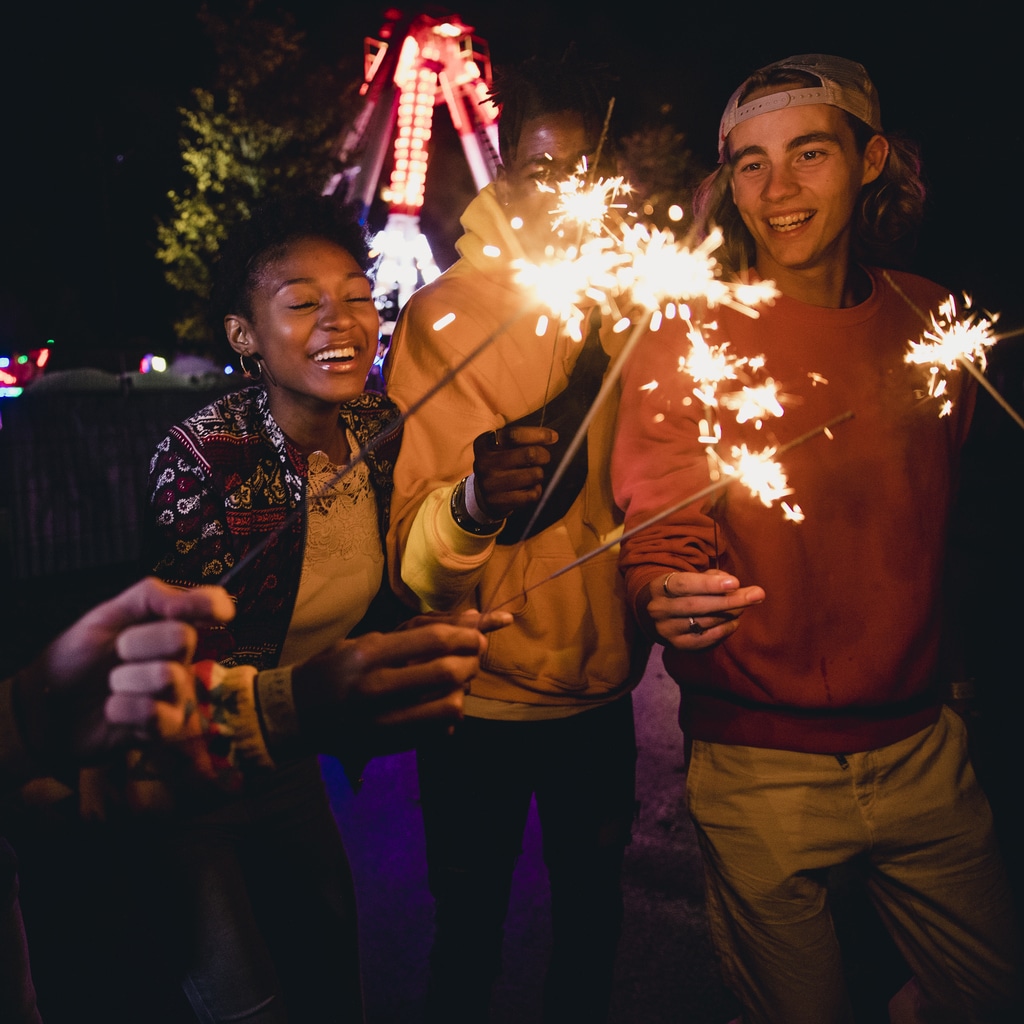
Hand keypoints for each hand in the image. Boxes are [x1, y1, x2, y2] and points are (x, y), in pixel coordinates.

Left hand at [16, 578, 233, 768]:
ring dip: (124, 680)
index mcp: (169, 624)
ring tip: (111, 686)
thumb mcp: (106, 614)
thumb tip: (188, 601)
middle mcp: (180, 657)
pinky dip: (122, 709)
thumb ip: (150, 597)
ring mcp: (176, 694)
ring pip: (166, 677)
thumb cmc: (77, 657)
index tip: (214, 612)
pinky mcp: (165, 729)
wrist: (46, 705)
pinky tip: (112, 710)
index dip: (213, 605)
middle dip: (137, 642)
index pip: (211, 605)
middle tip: (118, 652)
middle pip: (183, 638)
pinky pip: (154, 713)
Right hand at [291, 612, 508, 757]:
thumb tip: (467, 619)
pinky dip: (449, 717)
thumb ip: (409, 636)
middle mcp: (376, 687)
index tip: (476, 634)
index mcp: (367, 655)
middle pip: (447, 672)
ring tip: (459, 682)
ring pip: (449, 706)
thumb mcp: (361, 643)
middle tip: (475, 655)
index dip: (465, 635)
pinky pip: (437, 731)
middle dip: (471, 660)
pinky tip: (443, 705)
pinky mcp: (388, 745)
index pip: (433, 640)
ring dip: (463, 691)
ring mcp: (382, 720)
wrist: (294, 714)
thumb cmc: (331, 670)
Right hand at [471, 425, 557, 519]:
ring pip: (534, 475)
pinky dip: (536, 490)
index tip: (553, 437)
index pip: (514, 435)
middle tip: (544, 457)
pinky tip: (529, 488)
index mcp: (484, 443)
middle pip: (528, 454)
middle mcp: (484, 463)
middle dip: (543, 454)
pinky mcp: (498, 502)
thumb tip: (552, 436)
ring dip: (539, 473)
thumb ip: (522, 438)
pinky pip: (531, 495)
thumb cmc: (500, 463)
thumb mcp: (502, 446)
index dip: (538, 434)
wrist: (481, 494)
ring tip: (533, 474)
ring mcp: (490, 484)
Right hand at [644, 569, 763, 649]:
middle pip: (696, 606)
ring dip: (730, 614)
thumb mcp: (690, 578)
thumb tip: (736, 586)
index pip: (684, 585)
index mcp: (660, 588)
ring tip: (745, 605)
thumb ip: (713, 577)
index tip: (735, 583)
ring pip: (703, 622)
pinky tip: (734, 622)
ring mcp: (667, 630)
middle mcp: (659, 610)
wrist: (656, 615)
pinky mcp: (678, 645)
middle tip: (756, 595)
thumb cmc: (682, 592)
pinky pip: (706, 639)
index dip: (710, 584)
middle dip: (729, 600)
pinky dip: (724, 630)